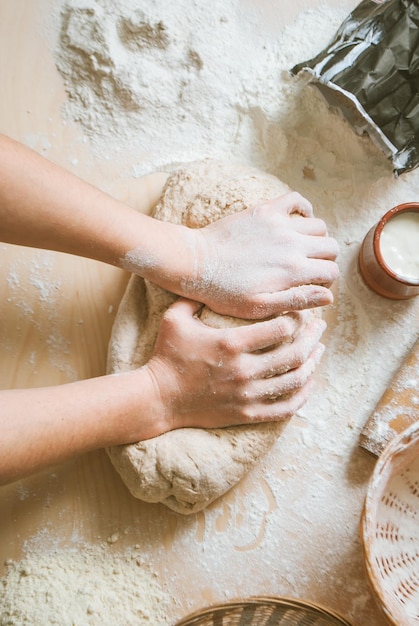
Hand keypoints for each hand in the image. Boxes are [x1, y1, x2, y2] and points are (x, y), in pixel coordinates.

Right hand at [144, 298, 325, 430]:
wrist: (158, 397)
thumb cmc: (166, 355)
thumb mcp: (175, 318)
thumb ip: (196, 297)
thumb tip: (212, 280)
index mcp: (231, 344)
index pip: (280, 327)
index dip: (297, 317)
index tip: (301, 310)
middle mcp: (244, 370)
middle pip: (294, 352)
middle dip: (313, 337)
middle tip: (320, 326)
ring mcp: (247, 395)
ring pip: (294, 380)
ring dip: (312, 363)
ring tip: (319, 350)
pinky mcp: (247, 414)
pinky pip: (285, 408)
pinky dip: (302, 395)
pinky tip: (308, 382)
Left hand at [183, 192, 338, 318]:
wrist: (196, 264)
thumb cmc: (224, 292)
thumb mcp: (260, 307)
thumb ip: (296, 301)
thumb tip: (329, 297)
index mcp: (292, 271)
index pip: (331, 272)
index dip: (325, 282)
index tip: (310, 287)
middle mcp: (291, 244)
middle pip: (330, 247)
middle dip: (324, 261)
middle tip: (307, 269)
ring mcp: (279, 224)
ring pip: (319, 226)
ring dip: (315, 238)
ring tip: (300, 249)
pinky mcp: (266, 210)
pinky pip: (296, 199)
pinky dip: (304, 208)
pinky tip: (296, 222)